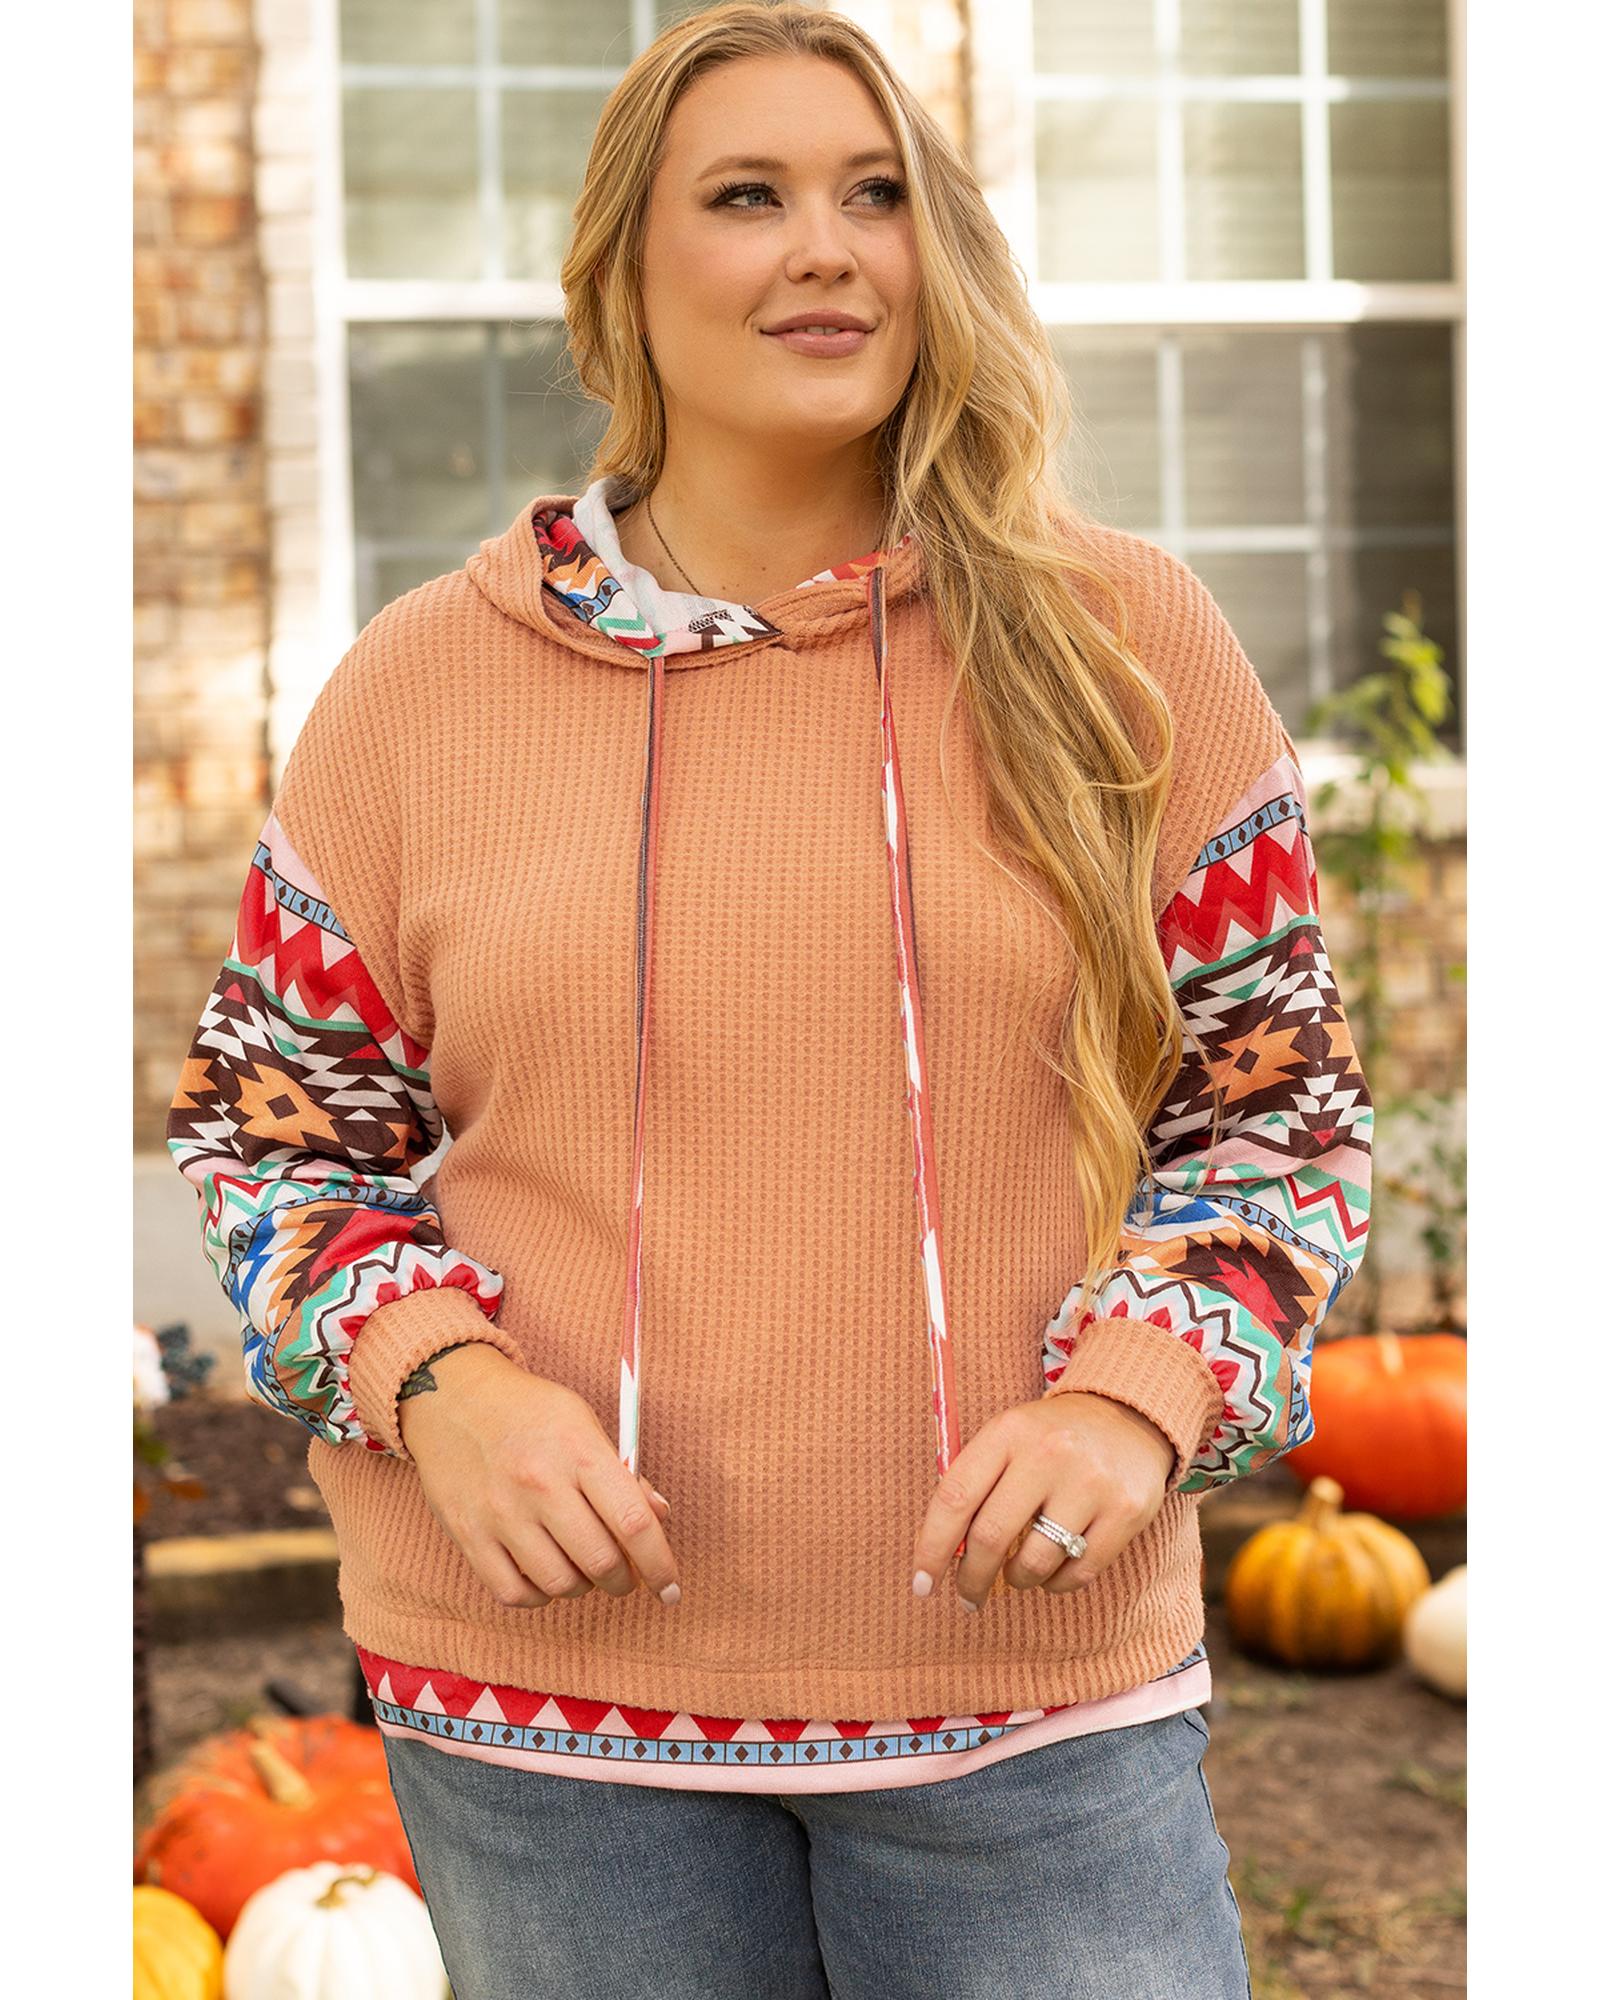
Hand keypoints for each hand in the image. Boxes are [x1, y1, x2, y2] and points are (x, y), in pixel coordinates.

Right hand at [397, 1345, 681, 1611]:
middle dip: (624, 1581)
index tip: (670, 1588)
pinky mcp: (469, 1535)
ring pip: (560, 1584)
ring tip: (583, 1567)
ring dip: (583, 1587)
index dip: (659, 1564)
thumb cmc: (530, 1412)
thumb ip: (622, 1474)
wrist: (453, 1399)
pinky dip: (539, 1595)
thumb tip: (659, 1518)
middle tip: (626, 1575)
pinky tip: (545, 1573)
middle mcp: (540, 1485)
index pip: (633, 1523)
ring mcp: (500, 1513)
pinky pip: (514, 1593)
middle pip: (600, 1562)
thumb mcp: (584, 1423)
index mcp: (578, 1451)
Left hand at [909, 1391, 1175, 1611]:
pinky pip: (1079, 1573)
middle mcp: (1049, 1453)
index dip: (931, 1547)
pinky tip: (1053, 1572)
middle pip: (991, 1536)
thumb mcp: (1008, 1439)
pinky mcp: (1126, 1510)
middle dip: (971, 1578)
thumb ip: (976, 1484)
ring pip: (1035, 1562)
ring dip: (1017, 1579)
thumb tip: (944, 1554)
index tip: (922, 1583)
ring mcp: (1091, 1483)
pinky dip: (1057, 1583)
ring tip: (1017, 1573)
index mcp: (1009, 1431)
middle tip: (966, 1597)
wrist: (1127, 1415)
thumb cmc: (1050, 1439)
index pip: (955, 1497)